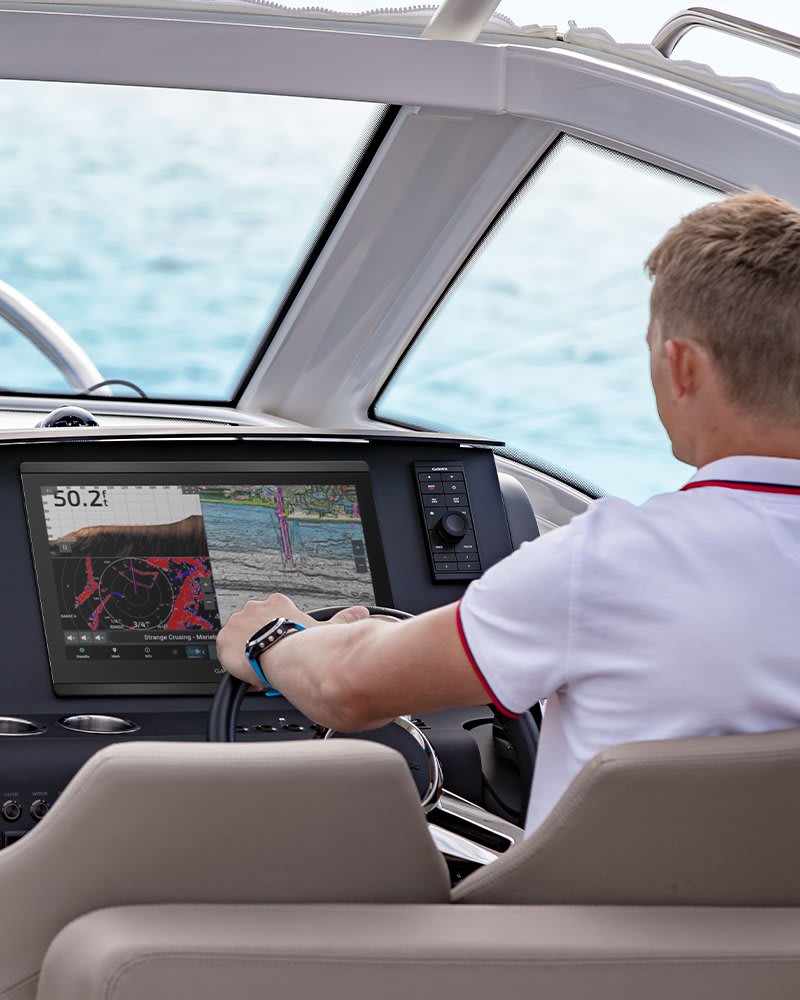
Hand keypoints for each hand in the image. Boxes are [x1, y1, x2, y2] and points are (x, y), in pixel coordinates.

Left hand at [215, 593, 370, 685]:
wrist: (285, 655)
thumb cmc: (305, 643)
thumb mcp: (325, 629)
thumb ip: (341, 619)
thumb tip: (360, 611)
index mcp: (277, 602)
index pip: (272, 615)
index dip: (276, 631)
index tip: (282, 643)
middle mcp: (255, 607)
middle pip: (254, 625)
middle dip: (260, 639)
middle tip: (271, 656)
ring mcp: (238, 622)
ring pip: (239, 637)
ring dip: (248, 649)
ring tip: (262, 665)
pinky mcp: (225, 639)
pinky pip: (227, 652)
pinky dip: (235, 662)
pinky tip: (250, 672)